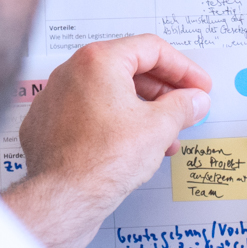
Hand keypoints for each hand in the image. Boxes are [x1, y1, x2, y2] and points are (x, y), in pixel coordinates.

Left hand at [3, 36, 210, 247]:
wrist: (63, 198)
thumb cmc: (100, 160)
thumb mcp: (159, 127)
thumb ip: (182, 107)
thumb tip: (194, 101)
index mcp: (98, 61)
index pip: (151, 49)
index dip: (183, 68)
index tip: (197, 85)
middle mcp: (72, 73)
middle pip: (129, 69)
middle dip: (163, 92)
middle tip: (185, 107)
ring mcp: (56, 99)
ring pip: (110, 95)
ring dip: (143, 111)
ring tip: (166, 136)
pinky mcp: (49, 125)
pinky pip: (90, 115)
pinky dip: (116, 124)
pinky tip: (134, 147)